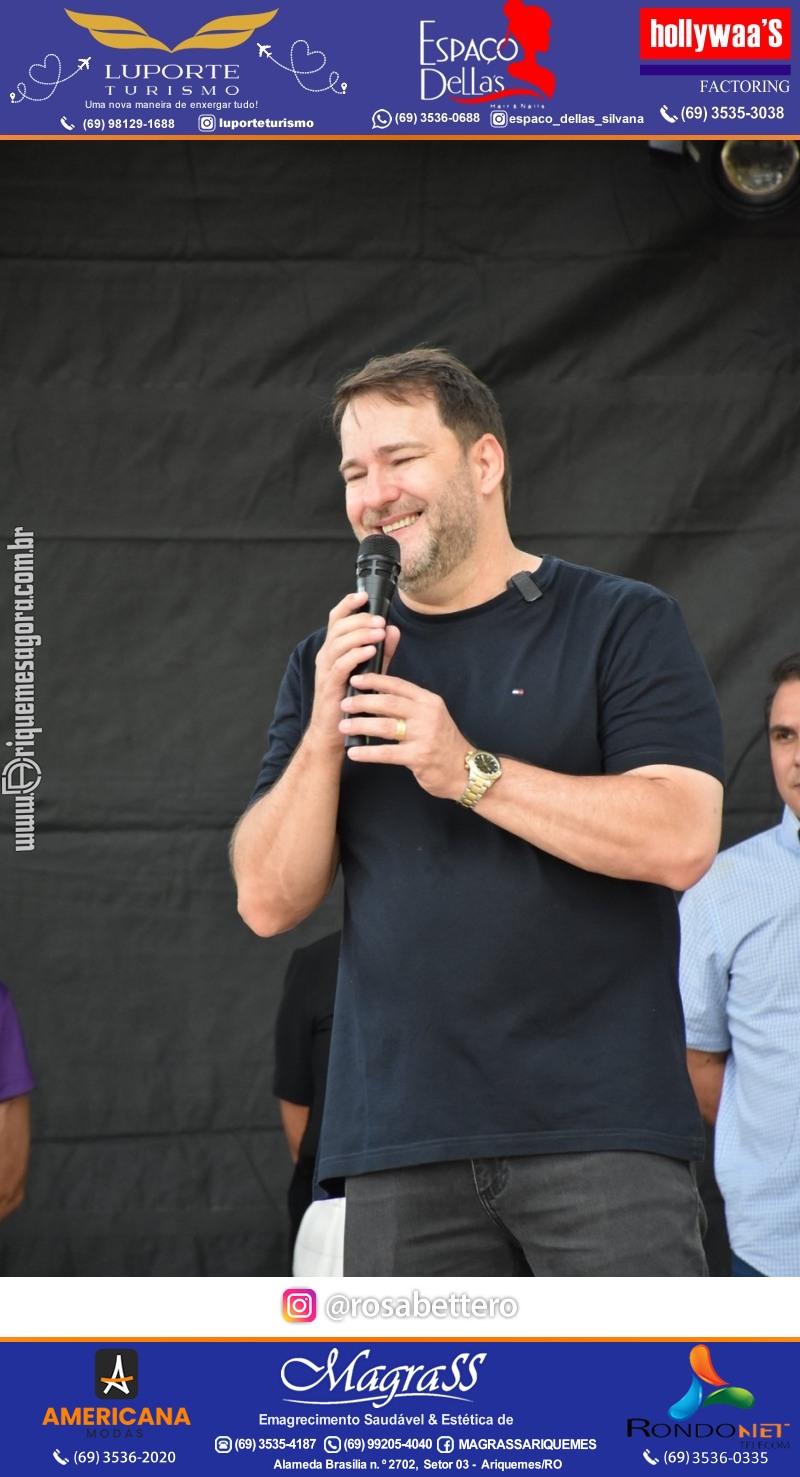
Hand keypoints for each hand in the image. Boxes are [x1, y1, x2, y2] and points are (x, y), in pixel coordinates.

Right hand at [309, 593, 400, 751]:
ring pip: (339, 643)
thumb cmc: (351, 702)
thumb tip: (393, 629)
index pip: (336, 619)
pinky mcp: (329, 686)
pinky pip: (341, 665)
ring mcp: (325, 671)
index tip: (364, 596)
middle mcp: (325, 656)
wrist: (334, 733)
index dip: (347, 604)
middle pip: (338, 627)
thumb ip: (382, 651)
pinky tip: (371, 650)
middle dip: (360, 619)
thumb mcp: (370, 671)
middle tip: (381, 620)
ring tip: (379, 632)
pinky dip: (356, 655)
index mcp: (333, 649)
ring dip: (360, 634)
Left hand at [340, 672, 468, 799]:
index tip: (355, 680)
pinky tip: (353, 753)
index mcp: (429, 701)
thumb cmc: (443, 743)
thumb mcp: (432, 716)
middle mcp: (428, 715)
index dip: (375, 680)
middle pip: (388, 703)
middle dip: (363, 702)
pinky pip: (387, 753)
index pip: (398, 685)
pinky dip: (368, 752)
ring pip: (385, 726)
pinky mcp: (419, 757)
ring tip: (344, 726)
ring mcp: (424, 736)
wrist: (465, 771)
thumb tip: (377, 696)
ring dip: (360, 725)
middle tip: (344, 703)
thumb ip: (410, 705)